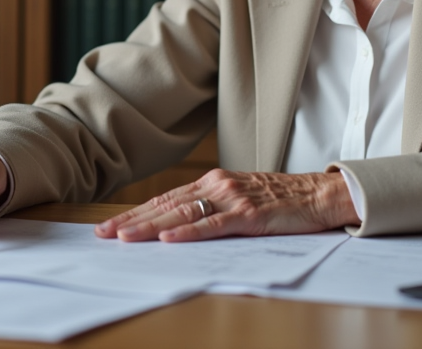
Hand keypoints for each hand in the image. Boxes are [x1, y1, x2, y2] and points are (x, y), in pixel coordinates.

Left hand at [94, 168, 358, 242]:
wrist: (318, 193)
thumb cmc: (279, 199)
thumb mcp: (239, 197)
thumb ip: (211, 206)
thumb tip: (176, 226)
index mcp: (211, 182)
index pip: (164, 200)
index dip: (135, 212)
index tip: (109, 226)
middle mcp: (216, 185)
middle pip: (166, 206)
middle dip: (132, 221)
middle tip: (103, 234)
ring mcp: (231, 199)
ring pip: (182, 215)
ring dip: (150, 228)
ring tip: (124, 238)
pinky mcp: (248, 215)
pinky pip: (212, 226)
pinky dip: (188, 233)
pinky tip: (169, 240)